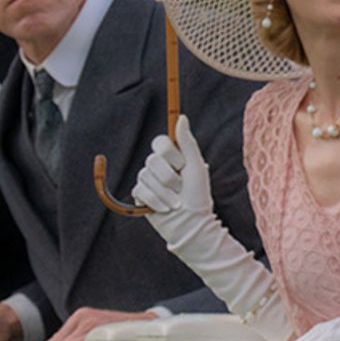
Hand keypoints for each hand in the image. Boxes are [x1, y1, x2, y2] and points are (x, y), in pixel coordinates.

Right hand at [134, 115, 211, 236]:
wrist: (191, 223)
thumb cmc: (198, 195)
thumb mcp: (196, 166)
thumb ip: (187, 142)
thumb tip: (181, 117)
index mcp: (173, 157)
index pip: (159, 142)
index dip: (169, 154)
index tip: (182, 165)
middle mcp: (158, 166)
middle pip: (152, 160)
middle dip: (169, 177)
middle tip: (181, 187)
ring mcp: (148, 181)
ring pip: (146, 177)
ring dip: (165, 193)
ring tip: (176, 202)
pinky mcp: (141, 195)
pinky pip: (140, 191)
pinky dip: (156, 201)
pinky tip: (166, 208)